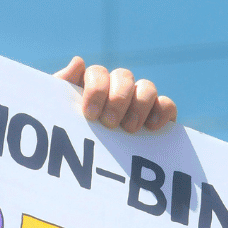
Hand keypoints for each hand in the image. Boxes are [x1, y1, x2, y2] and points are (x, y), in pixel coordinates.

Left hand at [55, 56, 177, 133]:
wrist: (87, 165)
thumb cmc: (72, 136)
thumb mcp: (60, 115)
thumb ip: (62, 88)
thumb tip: (78, 62)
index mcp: (93, 86)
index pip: (98, 73)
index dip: (96, 89)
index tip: (90, 114)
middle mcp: (118, 89)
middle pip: (124, 76)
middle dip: (117, 99)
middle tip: (109, 124)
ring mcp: (140, 101)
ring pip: (147, 87)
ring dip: (139, 105)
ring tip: (129, 129)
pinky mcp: (158, 115)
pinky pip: (167, 104)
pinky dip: (162, 111)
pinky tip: (151, 127)